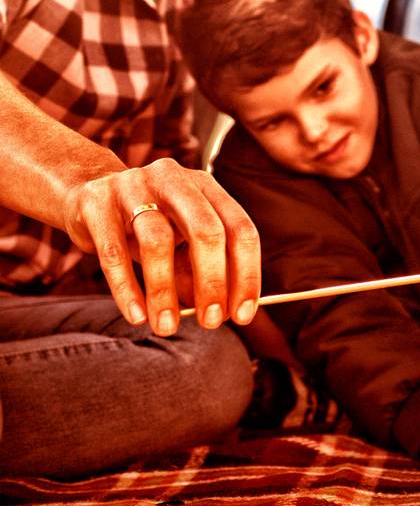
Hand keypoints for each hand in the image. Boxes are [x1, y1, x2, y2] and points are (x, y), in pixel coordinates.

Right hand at [62, 158, 260, 336]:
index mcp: (204, 186)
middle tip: (211, 322)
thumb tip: (222, 312)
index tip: (243, 315)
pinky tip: (136, 316)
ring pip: (157, 241)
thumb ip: (200, 270)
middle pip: (205, 230)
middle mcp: (173, 179)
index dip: (246, 273)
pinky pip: (113, 252)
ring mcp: (133, 186)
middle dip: (212, 282)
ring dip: (164, 291)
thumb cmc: (146, 227)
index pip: (238, 228)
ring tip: (166, 326)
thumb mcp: (179, 242)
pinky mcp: (96, 203)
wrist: (87, 195)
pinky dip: (127, 288)